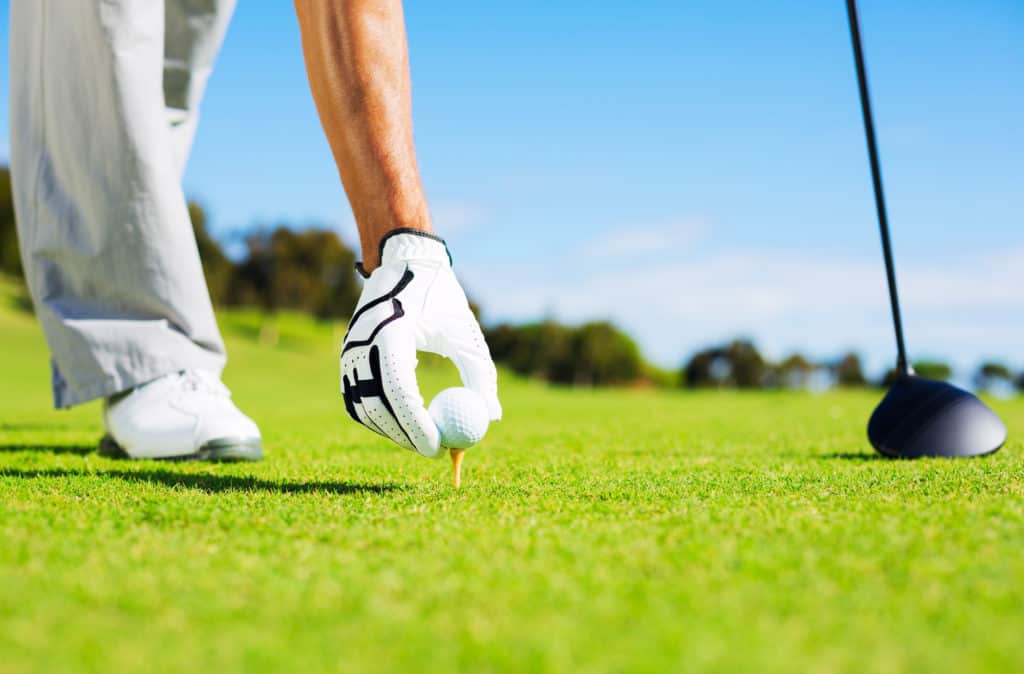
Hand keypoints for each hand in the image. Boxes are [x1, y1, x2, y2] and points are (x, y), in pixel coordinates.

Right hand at [340, 230, 500, 456]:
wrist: (402, 263)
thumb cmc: (439, 296)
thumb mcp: (466, 331)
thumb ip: (480, 373)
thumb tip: (491, 416)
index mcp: (390, 332)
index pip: (398, 390)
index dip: (417, 424)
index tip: (440, 447)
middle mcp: (362, 343)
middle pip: (377, 405)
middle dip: (405, 435)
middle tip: (434, 450)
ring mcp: (348, 351)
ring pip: (363, 407)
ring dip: (391, 430)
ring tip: (423, 436)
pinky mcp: (346, 356)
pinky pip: (356, 399)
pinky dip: (377, 416)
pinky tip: (403, 421)